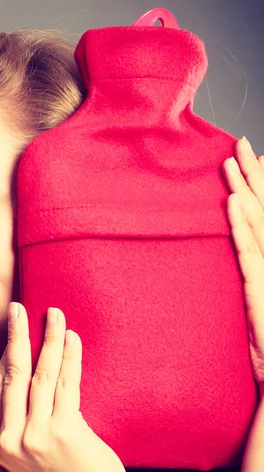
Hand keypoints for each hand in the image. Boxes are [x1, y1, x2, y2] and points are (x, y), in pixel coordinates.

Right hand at [0, 303, 127, 471]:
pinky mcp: (64, 432)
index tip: (11, 328)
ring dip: (48, 339)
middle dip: (16, 336)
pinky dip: (70, 357)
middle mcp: (10, 440)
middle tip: (17, 307)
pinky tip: (72, 337)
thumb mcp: (24, 450)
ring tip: (54, 314)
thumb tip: (15, 373)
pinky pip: (67, 384)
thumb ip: (14, 419)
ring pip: (40, 374)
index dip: (4, 353)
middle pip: (12, 375)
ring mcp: (36, 436)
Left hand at [223, 137, 263, 394]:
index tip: (248, 161)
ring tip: (233, 163)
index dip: (258, 188)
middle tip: (240, 144)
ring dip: (246, 192)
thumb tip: (240, 252)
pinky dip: (243, 228)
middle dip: (253, 177)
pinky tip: (234, 206)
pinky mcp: (262, 289)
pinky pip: (251, 254)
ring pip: (259, 225)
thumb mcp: (256, 304)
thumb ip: (250, 272)